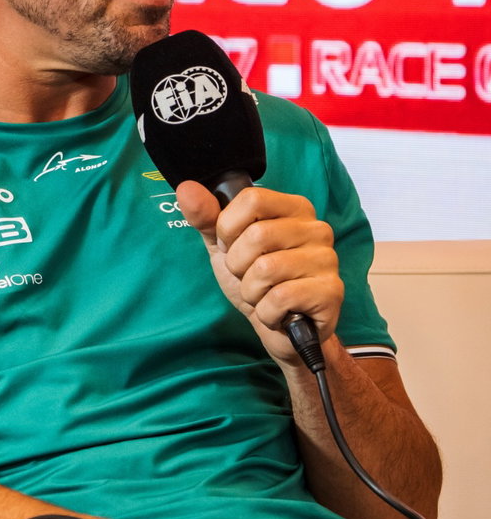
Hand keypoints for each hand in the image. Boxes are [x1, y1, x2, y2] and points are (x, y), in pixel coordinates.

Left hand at [175, 181, 342, 366]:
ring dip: (252, 291)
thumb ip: (206, 217)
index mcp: (293, 208)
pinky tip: (278, 312)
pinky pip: (280, 298)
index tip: (233, 246)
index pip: (252, 199)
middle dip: (238, 265)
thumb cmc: (254, 280)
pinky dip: (267, 311)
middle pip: (257, 235)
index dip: (229, 228)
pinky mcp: (331, 291)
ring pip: (266, 269)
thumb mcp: (223, 246)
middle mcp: (316, 229)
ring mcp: (327, 259)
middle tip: (250, 276)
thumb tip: (187, 189)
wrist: (278, 329)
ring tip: (265, 294)